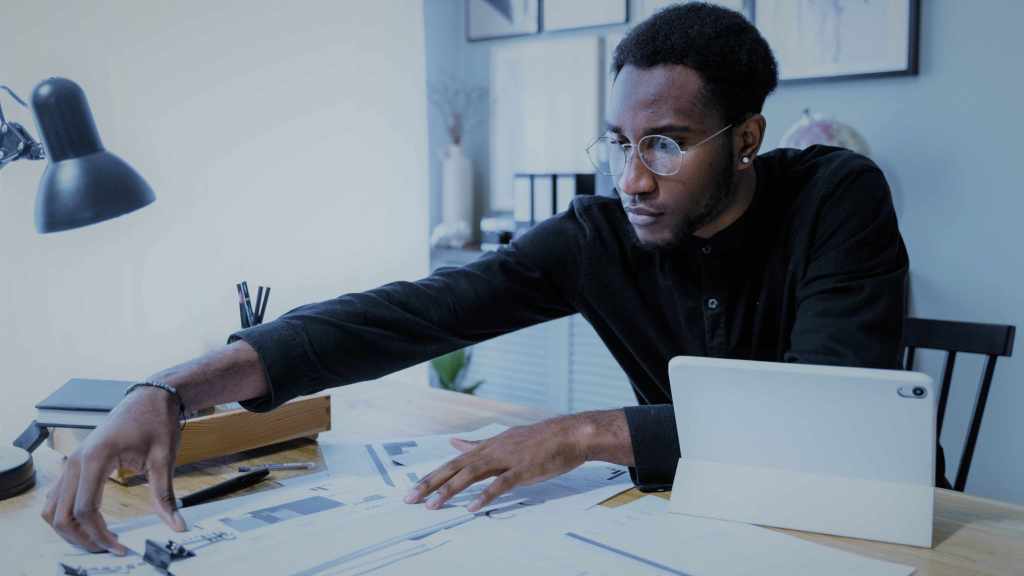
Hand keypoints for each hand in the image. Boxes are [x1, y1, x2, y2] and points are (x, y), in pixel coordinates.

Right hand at [41, 387, 186, 554]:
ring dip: (69, 529)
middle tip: (108, 549)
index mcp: (96, 458)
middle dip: (81, 538)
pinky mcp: (74, 462)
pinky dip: (65, 514)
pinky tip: (89, 524)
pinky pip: (57, 496)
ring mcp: (71, 461)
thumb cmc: (156, 421)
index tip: (120, 548)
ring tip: (97, 540)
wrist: (149, 397)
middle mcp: (75, 460)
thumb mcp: (164, 458)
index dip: (99, 535)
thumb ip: (165, 495)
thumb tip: (177, 524)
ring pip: (52, 507)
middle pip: (61, 514)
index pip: (84, 509)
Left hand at [403, 415, 590, 511]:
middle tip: (410, 498)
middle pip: (455, 467)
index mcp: (487, 446)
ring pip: (471, 475)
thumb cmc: (540, 440)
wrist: (570, 434)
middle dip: (430, 483)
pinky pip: (500, 484)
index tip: (413, 489)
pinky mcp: (523, 469)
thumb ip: (478, 444)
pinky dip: (484, 495)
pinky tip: (472, 507)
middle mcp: (492, 450)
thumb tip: (454, 443)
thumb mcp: (504, 439)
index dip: (432, 476)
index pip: (453, 462)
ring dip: (450, 490)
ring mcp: (507, 459)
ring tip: (433, 505)